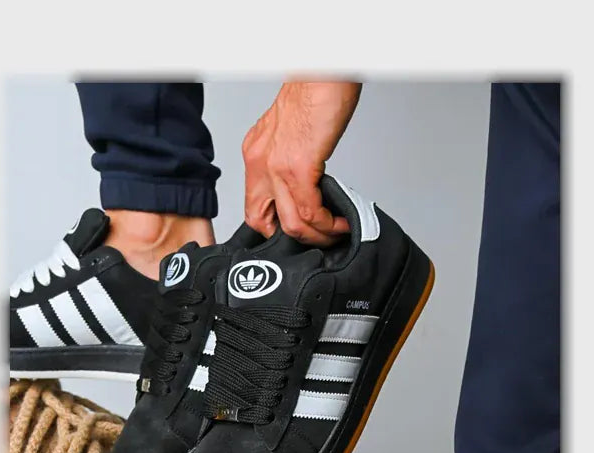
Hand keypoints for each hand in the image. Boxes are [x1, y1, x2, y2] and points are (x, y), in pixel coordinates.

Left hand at [243, 81, 361, 245]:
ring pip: (291, 225)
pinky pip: (310, 212)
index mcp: (256, 155)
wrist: (323, 71)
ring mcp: (276, 168)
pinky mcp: (298, 168)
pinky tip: (339, 222)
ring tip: (335, 233)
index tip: (297, 234)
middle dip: (293, 240)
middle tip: (318, 239)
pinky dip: (327, 225)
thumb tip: (305, 185)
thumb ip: (289, 160)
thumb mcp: (289, 132)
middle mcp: (260, 163)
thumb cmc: (313, 93)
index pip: (254, 208)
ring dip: (317, 237)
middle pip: (263, 223)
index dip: (273, 230)